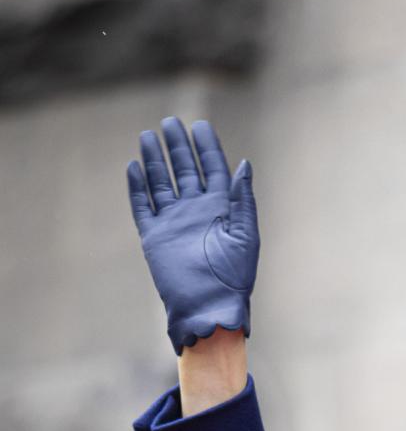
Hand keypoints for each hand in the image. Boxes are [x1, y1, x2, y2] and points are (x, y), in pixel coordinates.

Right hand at [127, 116, 259, 354]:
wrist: (209, 307)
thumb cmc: (234, 277)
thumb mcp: (246, 235)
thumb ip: (242, 199)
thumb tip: (243, 165)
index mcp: (221, 209)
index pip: (213, 169)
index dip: (207, 147)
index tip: (199, 125)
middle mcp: (196, 212)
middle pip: (185, 171)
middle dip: (178, 146)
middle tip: (170, 123)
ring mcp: (174, 223)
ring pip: (161, 183)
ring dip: (155, 160)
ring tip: (148, 135)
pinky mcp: (155, 237)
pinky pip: (143, 206)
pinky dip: (138, 187)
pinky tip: (134, 166)